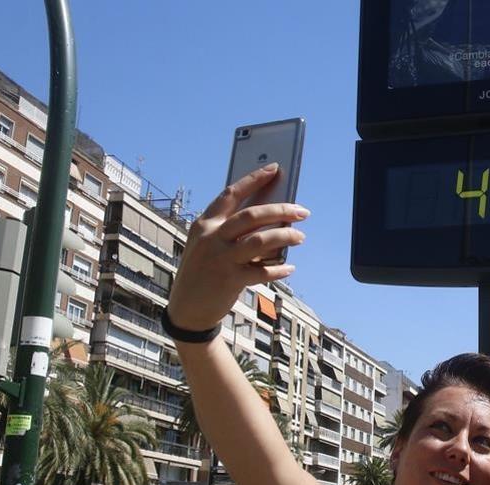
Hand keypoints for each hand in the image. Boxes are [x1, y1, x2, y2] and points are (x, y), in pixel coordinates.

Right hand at [167, 165, 309, 330]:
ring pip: (261, 240)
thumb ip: (231, 232)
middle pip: (252, 215)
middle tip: (302, 212)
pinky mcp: (230, 280)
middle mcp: (211, 237)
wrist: (186, 310)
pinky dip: (279, 269)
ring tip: (300, 236)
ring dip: (286, 236)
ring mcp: (220, 258)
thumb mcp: (208, 246)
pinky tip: (289, 268)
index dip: (254, 179)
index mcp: (204, 224)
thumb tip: (270, 219)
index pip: (231, 194)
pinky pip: (263, 271)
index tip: (274, 169)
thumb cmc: (203, 273)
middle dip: (282, 210)